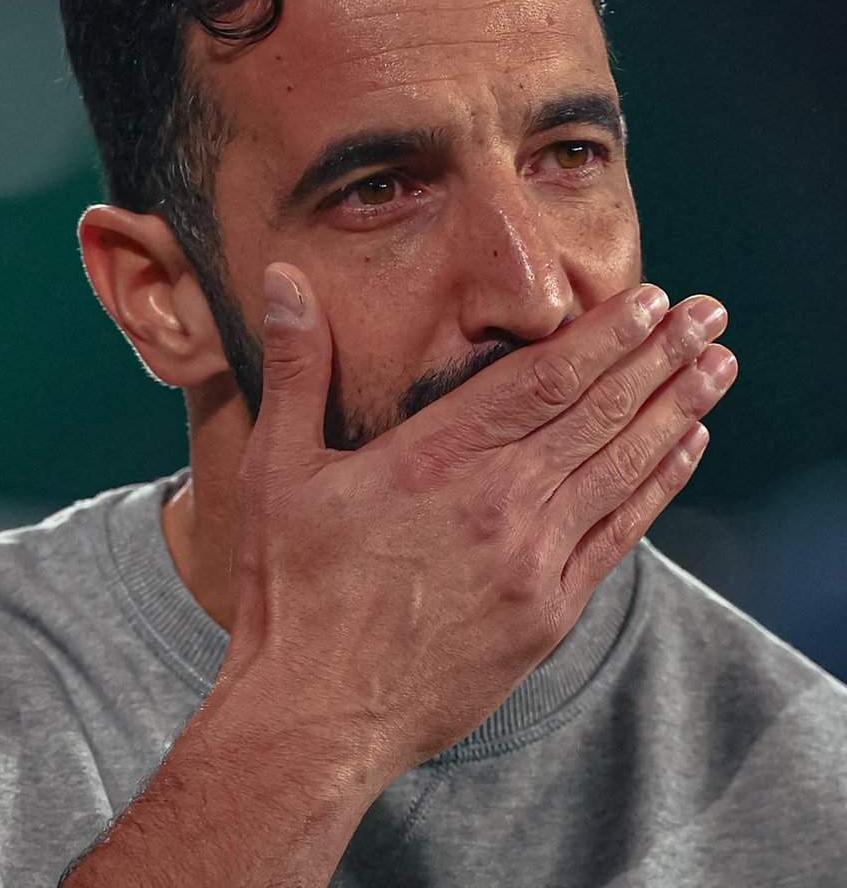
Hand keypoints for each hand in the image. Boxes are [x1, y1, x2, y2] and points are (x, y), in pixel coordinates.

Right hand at [221, 268, 735, 783]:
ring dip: (676, 410)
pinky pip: (617, 536)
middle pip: (598, 413)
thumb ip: (296, 368)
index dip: (604, 335)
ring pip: (620, 467)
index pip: (543, 378)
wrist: (317, 716)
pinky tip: (687, 451)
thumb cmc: (292, 591)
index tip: (649, 301)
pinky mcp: (548, 613)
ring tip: (718, 367)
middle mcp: (498, 501)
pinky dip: (658, 487)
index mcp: (436, 459)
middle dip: (659, 357)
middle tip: (707, 315)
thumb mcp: (277, 468)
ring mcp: (531, 561)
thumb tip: (285, 279)